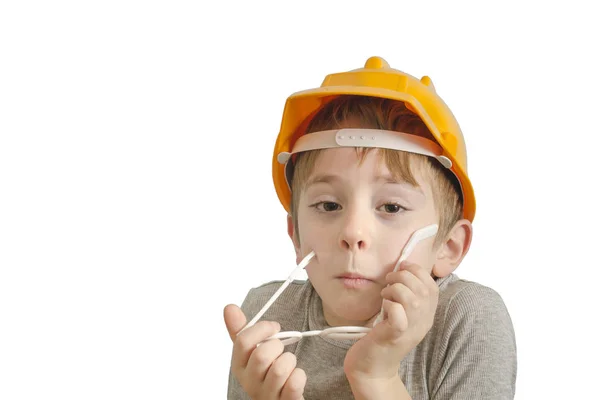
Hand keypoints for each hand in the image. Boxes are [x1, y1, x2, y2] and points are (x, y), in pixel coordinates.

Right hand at [224, 304, 306, 399]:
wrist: (281, 398)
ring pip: (280, 369)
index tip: (274, 327)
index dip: (263, 328)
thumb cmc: (267, 372)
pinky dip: (299, 376)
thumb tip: (229, 307)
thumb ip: (241, 330)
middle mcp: (248, 383)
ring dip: (290, 361)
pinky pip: (294, 384)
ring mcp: (265, 395)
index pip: (243, 341)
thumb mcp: (252, 351)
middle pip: (262, 354)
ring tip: (287, 365)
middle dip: (278, 346)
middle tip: (280, 351)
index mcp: (239, 366)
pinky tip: (294, 378)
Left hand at [344, 262, 438, 381]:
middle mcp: (423, 323)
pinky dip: (389, 304)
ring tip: (384, 295)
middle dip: (403, 276)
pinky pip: (398, 312)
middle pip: (423, 289)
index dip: (418, 271)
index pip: (432, 287)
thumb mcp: (401, 314)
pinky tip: (383, 309)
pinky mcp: (395, 335)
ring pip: (412, 298)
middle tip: (388, 281)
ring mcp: (410, 330)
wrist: (372, 368)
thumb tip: (401, 268)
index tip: (401, 267)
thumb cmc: (382, 336)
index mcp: (426, 316)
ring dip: (394, 289)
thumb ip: (406, 296)